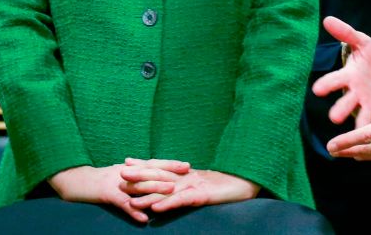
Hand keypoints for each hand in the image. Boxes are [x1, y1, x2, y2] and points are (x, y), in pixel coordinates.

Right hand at [48, 160, 189, 223]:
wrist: (75, 181)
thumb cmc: (98, 179)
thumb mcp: (119, 175)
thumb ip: (135, 177)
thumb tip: (151, 182)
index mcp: (130, 168)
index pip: (153, 163)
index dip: (170, 163)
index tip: (186, 164)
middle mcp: (126, 173)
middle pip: (151, 171)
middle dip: (170, 172)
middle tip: (187, 174)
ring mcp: (117, 183)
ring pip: (140, 185)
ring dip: (156, 188)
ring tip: (171, 191)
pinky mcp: (107, 195)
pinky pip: (123, 204)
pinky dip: (134, 212)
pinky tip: (144, 219)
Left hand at [127, 167, 259, 212]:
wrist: (249, 182)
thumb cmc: (229, 184)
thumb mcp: (207, 183)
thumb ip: (191, 182)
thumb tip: (176, 182)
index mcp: (188, 173)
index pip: (162, 167)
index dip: (144, 164)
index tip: (126, 162)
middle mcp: (188, 177)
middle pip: (160, 176)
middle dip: (139, 175)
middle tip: (120, 174)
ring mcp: (195, 186)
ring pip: (167, 190)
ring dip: (148, 193)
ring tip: (130, 198)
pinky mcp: (202, 196)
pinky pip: (182, 201)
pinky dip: (168, 203)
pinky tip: (156, 208)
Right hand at [311, 17, 370, 127]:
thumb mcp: (361, 42)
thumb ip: (346, 33)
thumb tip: (327, 19)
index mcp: (349, 76)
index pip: (335, 80)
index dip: (326, 85)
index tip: (317, 90)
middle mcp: (355, 93)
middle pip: (346, 103)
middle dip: (340, 109)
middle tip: (334, 117)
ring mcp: (368, 105)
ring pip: (361, 117)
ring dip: (359, 126)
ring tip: (359, 135)